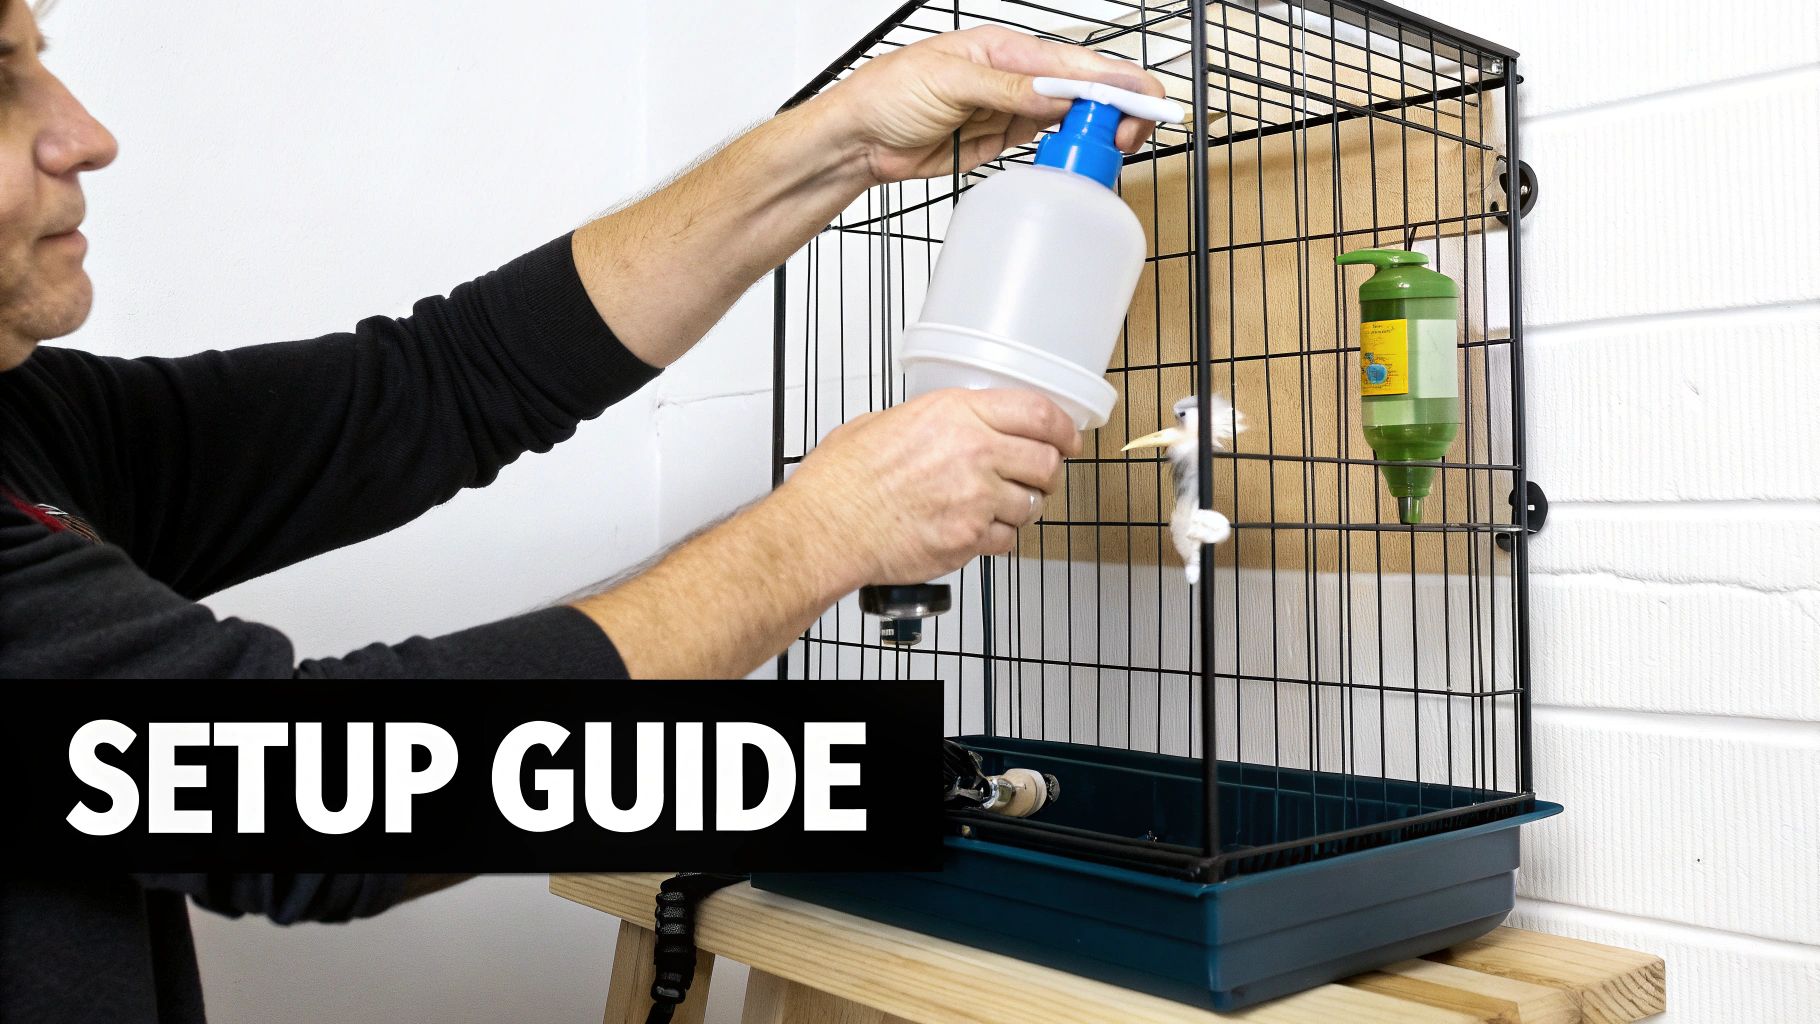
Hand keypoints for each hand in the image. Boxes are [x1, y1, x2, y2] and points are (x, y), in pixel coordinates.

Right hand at [779, 388, 1080, 588]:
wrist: (828, 527)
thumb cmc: (844, 479)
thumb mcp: (887, 422)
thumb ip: (934, 421)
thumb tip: (953, 424)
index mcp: (955, 414)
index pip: (1038, 413)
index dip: (1064, 428)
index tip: (1068, 438)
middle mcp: (973, 452)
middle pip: (1046, 462)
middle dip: (1049, 472)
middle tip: (1040, 477)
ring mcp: (976, 498)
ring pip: (1031, 505)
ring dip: (1022, 508)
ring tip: (997, 507)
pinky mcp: (970, 538)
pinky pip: (1008, 540)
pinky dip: (999, 539)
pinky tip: (977, 531)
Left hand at [814, 26, 1167, 183]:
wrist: (858, 139)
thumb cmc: (886, 94)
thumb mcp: (945, 82)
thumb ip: (1003, 88)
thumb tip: (1051, 92)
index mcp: (1006, 49)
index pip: (1074, 64)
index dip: (1113, 83)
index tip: (1140, 103)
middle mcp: (1017, 76)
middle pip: (1084, 89)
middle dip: (1116, 110)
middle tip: (1129, 137)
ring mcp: (1012, 108)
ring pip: (1073, 116)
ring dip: (1098, 131)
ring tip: (1116, 150)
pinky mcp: (1002, 138)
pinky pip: (1048, 140)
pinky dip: (1070, 148)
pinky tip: (1084, 156)